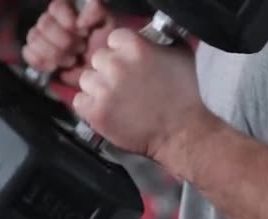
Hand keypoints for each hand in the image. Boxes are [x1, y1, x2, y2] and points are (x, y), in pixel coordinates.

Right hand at [22, 0, 115, 86]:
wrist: (102, 76)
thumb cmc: (106, 48)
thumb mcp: (108, 26)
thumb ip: (96, 12)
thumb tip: (79, 20)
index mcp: (69, 12)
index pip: (56, 7)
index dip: (65, 18)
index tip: (81, 31)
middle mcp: (54, 23)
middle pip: (44, 24)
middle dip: (63, 40)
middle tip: (80, 49)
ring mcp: (44, 39)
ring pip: (34, 37)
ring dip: (53, 52)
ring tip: (71, 60)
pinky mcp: (39, 56)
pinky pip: (27, 52)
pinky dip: (40, 60)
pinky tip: (54, 66)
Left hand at [72, 28, 211, 160]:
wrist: (182, 132)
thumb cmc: (187, 96)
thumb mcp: (182, 56)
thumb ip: (161, 41)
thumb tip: (150, 36)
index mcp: (135, 47)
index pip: (114, 38)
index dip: (122, 51)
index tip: (131, 63)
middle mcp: (116, 64)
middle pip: (99, 58)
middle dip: (110, 70)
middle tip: (126, 85)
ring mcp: (103, 89)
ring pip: (87, 80)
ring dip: (99, 88)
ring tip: (118, 101)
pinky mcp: (95, 111)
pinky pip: (80, 101)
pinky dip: (91, 106)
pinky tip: (109, 111)